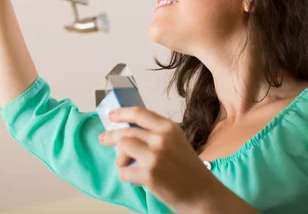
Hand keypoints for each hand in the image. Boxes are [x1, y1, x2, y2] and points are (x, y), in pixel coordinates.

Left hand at [98, 106, 216, 212]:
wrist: (203, 194)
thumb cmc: (190, 170)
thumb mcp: (176, 142)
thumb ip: (156, 134)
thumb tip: (129, 131)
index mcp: (169, 128)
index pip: (139, 113)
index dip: (122, 113)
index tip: (112, 116)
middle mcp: (161, 138)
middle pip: (126, 131)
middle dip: (111, 136)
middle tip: (103, 139)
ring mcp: (154, 156)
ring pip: (122, 148)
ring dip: (120, 158)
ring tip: (125, 165)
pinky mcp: (148, 174)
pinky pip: (124, 172)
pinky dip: (126, 176)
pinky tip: (136, 179)